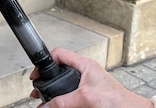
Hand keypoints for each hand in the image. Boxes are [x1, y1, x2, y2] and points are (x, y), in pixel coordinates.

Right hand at [29, 48, 151, 107]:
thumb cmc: (118, 101)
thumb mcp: (86, 98)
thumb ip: (64, 101)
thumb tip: (45, 106)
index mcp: (85, 65)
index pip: (59, 54)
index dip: (46, 62)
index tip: (37, 74)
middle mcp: (85, 74)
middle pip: (58, 71)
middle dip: (46, 81)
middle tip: (38, 90)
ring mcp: (87, 86)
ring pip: (63, 86)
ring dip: (53, 93)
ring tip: (44, 101)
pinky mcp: (89, 97)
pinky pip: (71, 97)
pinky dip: (62, 101)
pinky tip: (57, 106)